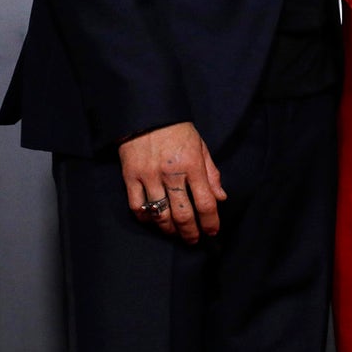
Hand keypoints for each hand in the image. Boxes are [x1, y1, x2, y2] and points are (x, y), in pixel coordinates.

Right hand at [118, 121, 226, 243]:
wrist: (146, 112)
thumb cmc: (176, 129)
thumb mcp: (200, 145)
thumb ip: (211, 172)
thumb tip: (221, 198)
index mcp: (192, 164)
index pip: (206, 202)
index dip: (211, 222)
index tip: (212, 231)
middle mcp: (171, 173)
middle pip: (183, 215)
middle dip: (190, 232)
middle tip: (193, 239)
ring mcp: (149, 176)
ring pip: (160, 215)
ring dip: (169, 230)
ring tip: (175, 233)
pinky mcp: (130, 177)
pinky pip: (137, 207)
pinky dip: (146, 219)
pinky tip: (154, 220)